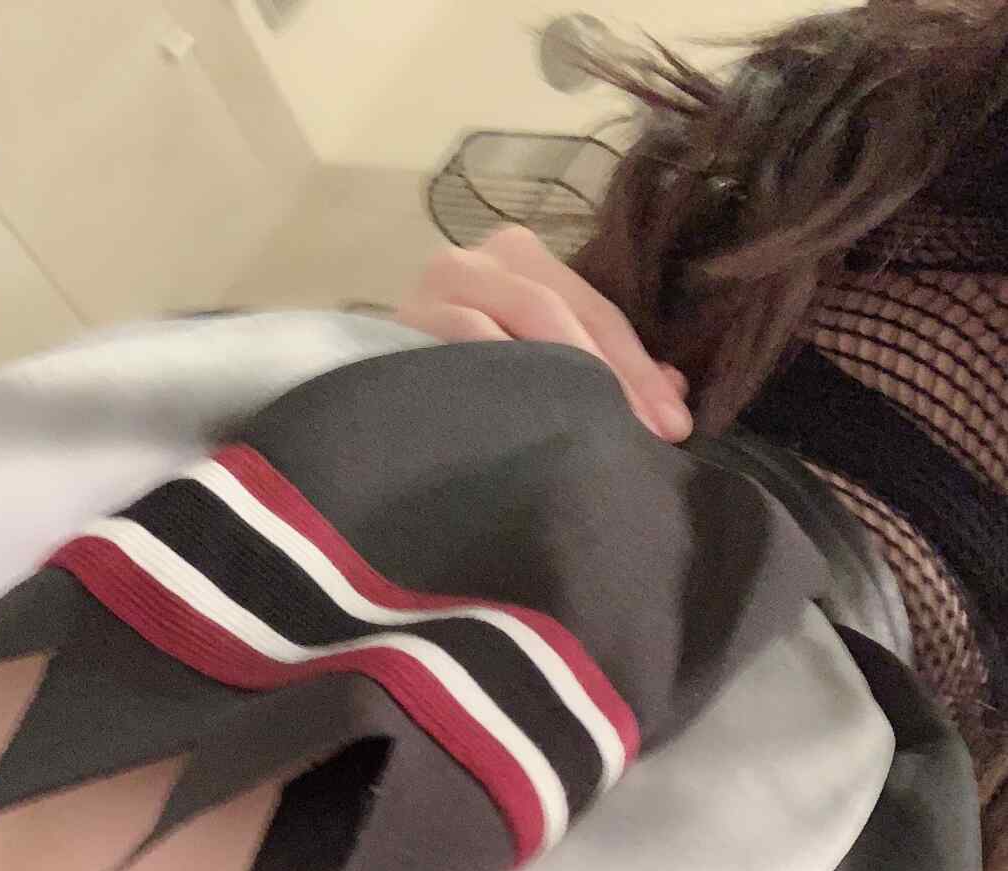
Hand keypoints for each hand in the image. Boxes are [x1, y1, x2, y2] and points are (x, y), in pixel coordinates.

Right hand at [396, 225, 691, 441]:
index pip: (598, 311)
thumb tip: (676, 397)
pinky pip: (467, 337)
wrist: (372, 397)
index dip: (640, 371)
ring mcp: (440, 283)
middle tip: (646, 436)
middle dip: (613, 376)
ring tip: (598, 427)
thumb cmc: (468, 380)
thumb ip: (607, 372)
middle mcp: (481, 257)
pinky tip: (530, 415)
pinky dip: (504, 372)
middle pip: (564, 310)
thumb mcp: (544, 363)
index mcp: (522, 257)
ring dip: (567, 375)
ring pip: (524, 317)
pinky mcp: (407, 320)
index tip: (674, 427)